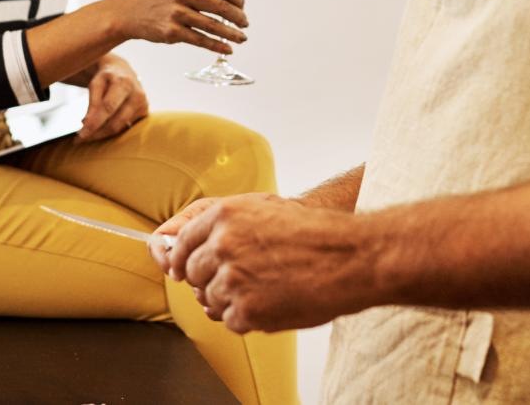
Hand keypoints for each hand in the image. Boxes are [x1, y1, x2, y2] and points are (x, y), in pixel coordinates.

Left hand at [75, 56, 148, 142]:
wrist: (124, 71)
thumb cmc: (107, 78)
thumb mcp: (96, 83)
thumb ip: (93, 102)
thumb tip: (87, 124)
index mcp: (124, 83)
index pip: (108, 108)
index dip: (94, 123)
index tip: (81, 135)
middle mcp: (137, 95)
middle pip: (115, 123)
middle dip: (97, 133)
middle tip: (80, 138)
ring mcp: (143, 105)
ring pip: (120, 128)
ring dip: (102, 133)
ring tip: (88, 133)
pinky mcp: (144, 112)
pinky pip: (125, 127)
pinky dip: (111, 130)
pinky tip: (101, 128)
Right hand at [113, 0, 248, 55]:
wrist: (127, 11)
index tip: (243, 6)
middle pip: (222, 7)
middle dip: (238, 18)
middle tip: (245, 24)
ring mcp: (177, 13)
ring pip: (214, 26)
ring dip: (232, 34)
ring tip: (241, 38)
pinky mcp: (172, 32)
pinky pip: (201, 40)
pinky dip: (217, 46)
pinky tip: (227, 49)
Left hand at [162, 194, 382, 333]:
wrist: (349, 257)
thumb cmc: (315, 233)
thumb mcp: (265, 208)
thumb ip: (225, 225)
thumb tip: (190, 244)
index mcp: (224, 216)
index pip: (181, 243)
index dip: (180, 259)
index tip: (181, 269)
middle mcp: (223, 245)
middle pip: (191, 273)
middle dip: (208, 280)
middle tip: (237, 281)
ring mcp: (233, 279)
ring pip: (210, 300)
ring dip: (230, 300)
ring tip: (264, 290)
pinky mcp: (247, 309)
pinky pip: (231, 321)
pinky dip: (247, 318)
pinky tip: (272, 303)